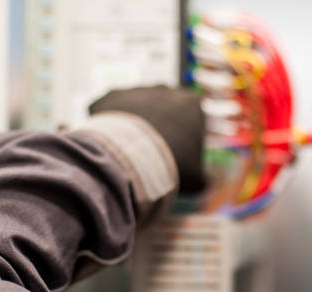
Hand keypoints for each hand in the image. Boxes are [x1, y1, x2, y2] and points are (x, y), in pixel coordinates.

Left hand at [89, 86, 205, 193]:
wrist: (132, 157)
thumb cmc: (170, 165)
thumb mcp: (195, 177)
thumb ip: (202, 176)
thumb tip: (202, 182)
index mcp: (192, 104)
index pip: (190, 116)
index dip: (182, 136)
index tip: (175, 153)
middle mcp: (165, 90)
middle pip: (162, 107)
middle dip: (157, 124)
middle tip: (150, 151)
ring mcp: (137, 90)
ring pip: (136, 105)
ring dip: (133, 121)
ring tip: (127, 148)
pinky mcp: (111, 94)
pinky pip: (109, 106)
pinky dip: (109, 121)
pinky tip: (109, 141)